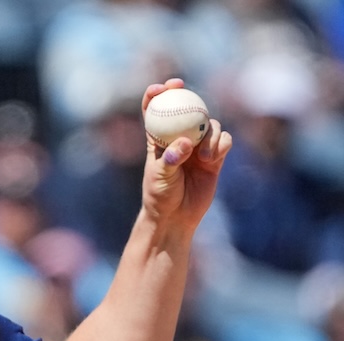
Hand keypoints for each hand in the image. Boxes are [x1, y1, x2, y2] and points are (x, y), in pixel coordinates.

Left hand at [140, 78, 232, 233]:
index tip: (163, 87)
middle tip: (186, 89)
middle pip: (187, 109)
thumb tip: (184, 143)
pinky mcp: (215, 157)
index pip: (154, 111)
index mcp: (158, 139)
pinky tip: (214, 157)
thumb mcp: (160, 177)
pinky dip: (221, 144)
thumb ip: (171, 159)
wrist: (176, 216)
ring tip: (204, 157)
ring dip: (210, 134)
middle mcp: (179, 138)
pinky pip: (223, 141)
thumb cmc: (160, 196)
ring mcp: (198, 146)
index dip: (157, 95)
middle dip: (187, 95)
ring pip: (209, 125)